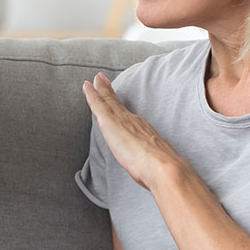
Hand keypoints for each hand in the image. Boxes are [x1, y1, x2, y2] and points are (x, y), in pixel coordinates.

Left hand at [81, 72, 182, 190]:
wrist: (163, 167)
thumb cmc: (162, 170)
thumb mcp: (156, 163)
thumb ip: (152, 162)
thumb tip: (152, 170)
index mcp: (142, 130)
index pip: (127, 115)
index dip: (119, 105)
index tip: (114, 97)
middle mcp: (133, 121)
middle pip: (117, 104)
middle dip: (108, 91)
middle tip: (101, 80)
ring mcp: (122, 120)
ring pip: (107, 101)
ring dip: (100, 89)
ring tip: (94, 80)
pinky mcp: (111, 122)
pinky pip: (98, 105)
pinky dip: (91, 95)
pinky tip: (86, 87)